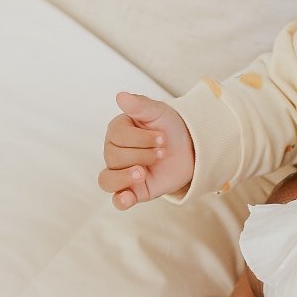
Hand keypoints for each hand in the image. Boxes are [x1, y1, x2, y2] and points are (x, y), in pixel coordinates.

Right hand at [98, 92, 195, 209]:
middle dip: (142, 154)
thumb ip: (140, 105)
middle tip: (163, 151)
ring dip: (125, 176)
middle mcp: (114, 153)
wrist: (189, 148)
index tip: (162, 137)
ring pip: (107, 180)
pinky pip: (117, 200)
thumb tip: (121, 96)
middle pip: (114, 157)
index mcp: (117, 131)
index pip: (117, 136)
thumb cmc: (169, 127)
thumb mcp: (158, 112)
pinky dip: (120, 200)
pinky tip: (128, 198)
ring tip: (144, 172)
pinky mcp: (133, 191)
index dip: (141, 138)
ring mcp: (122, 173)